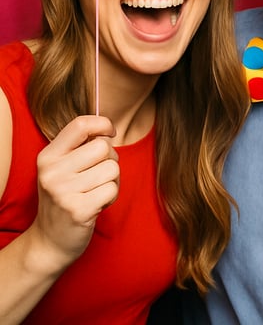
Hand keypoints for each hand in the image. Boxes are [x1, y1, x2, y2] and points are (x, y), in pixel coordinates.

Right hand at [32, 115, 118, 272]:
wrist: (49, 241)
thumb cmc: (65, 197)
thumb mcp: (62, 168)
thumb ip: (80, 147)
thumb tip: (107, 130)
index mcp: (48, 156)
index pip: (81, 124)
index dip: (103, 124)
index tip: (110, 133)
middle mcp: (52, 172)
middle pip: (103, 147)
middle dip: (110, 160)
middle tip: (99, 175)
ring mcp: (63, 191)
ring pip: (112, 169)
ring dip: (112, 181)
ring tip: (95, 192)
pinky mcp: (78, 210)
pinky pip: (112, 189)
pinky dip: (111, 197)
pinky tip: (97, 205)